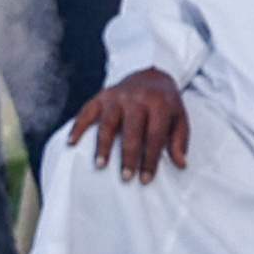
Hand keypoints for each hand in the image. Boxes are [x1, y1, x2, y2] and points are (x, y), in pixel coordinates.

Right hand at [65, 67, 187, 182]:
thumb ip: (179, 140)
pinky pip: (87, 111)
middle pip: (131, 131)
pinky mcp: (101, 96)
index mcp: (159, 104)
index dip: (150, 159)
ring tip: (100, 165)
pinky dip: (78, 127)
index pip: (154, 136)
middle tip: (126, 177)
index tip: (145, 179)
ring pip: (108, 123)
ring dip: (103, 145)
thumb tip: (181, 164)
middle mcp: (136, 98)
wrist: (150, 73)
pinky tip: (72, 142)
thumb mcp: (179, 118)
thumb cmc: (165, 103)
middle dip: (129, 156)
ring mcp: (116, 96)